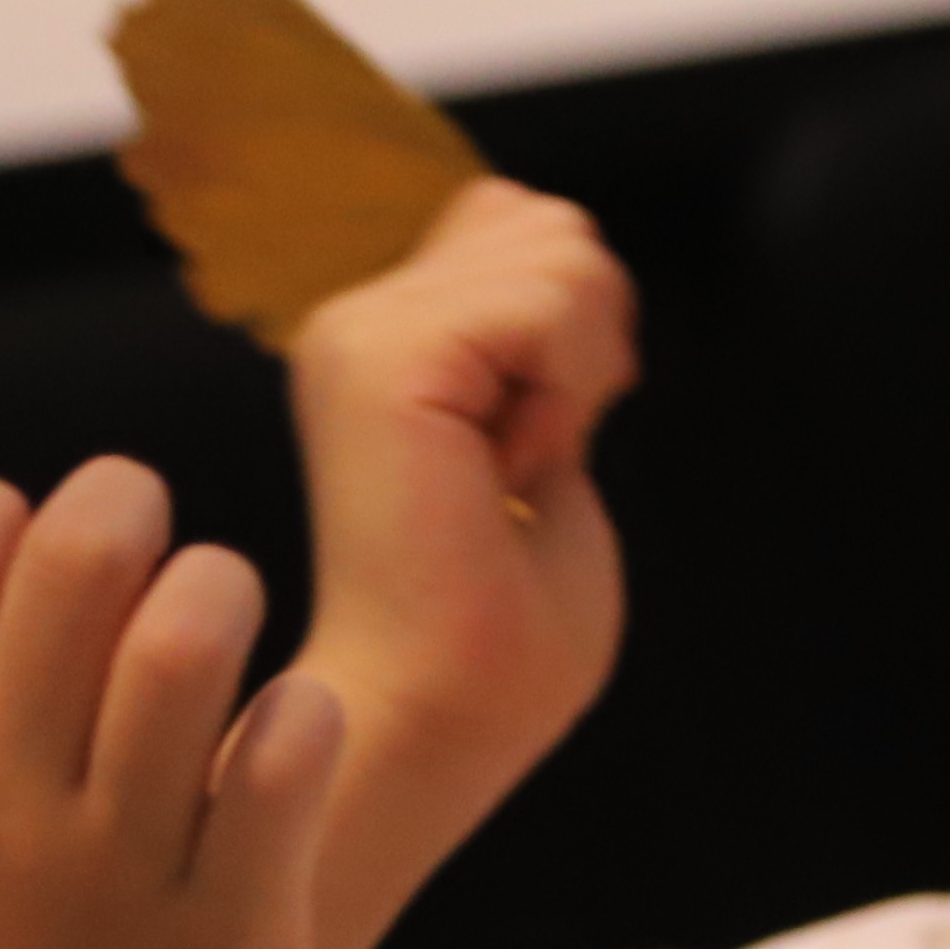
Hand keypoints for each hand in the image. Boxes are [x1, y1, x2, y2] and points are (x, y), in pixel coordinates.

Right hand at [0, 458, 341, 948]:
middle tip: (152, 534)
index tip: (27, 538)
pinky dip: (298, 711)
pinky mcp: (233, 941)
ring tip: (224, 620)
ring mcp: (116, 877)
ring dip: (219, 590)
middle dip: (126, 509)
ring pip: (190, 635)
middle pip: (72, 560)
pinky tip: (284, 731)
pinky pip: (285, 756)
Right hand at [276, 179, 637, 948]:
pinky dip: (569, 391)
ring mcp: (360, 332)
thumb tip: (571, 251)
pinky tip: (513, 472)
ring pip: (557, 250)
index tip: (549, 447)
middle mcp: (359, 322)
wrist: (441, 723)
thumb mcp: (554, 449)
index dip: (581, 327)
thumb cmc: (501, 639)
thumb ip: (554, 348)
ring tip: (512, 475)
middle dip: (589, 342)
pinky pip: (548, 300)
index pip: (523, 227)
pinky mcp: (381, 359)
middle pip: (549, 225)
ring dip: (580, 374)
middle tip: (530, 467)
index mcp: (394, 343)